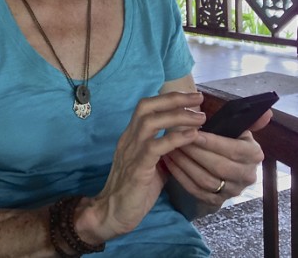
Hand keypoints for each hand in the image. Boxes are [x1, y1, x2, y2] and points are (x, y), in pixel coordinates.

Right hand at [85, 92, 206, 240]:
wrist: (112, 213)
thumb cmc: (133, 191)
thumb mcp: (151, 166)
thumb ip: (163, 152)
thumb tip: (184, 142)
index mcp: (131, 137)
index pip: (146, 107)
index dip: (168, 99)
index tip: (191, 98)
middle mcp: (129, 139)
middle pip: (146, 107)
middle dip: (174, 99)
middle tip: (198, 98)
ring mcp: (131, 152)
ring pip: (150, 122)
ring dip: (177, 116)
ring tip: (200, 117)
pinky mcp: (137, 168)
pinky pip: (155, 147)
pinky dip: (175, 138)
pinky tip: (192, 136)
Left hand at [161, 110, 269, 205]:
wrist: (223, 162)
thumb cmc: (225, 138)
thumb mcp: (235, 126)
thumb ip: (246, 118)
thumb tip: (265, 113)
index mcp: (254, 154)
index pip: (233, 149)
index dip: (211, 141)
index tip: (191, 132)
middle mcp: (247, 175)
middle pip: (219, 166)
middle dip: (195, 152)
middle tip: (175, 140)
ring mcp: (232, 190)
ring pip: (206, 180)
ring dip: (185, 164)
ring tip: (169, 149)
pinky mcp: (217, 200)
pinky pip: (196, 191)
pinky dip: (180, 176)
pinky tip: (168, 162)